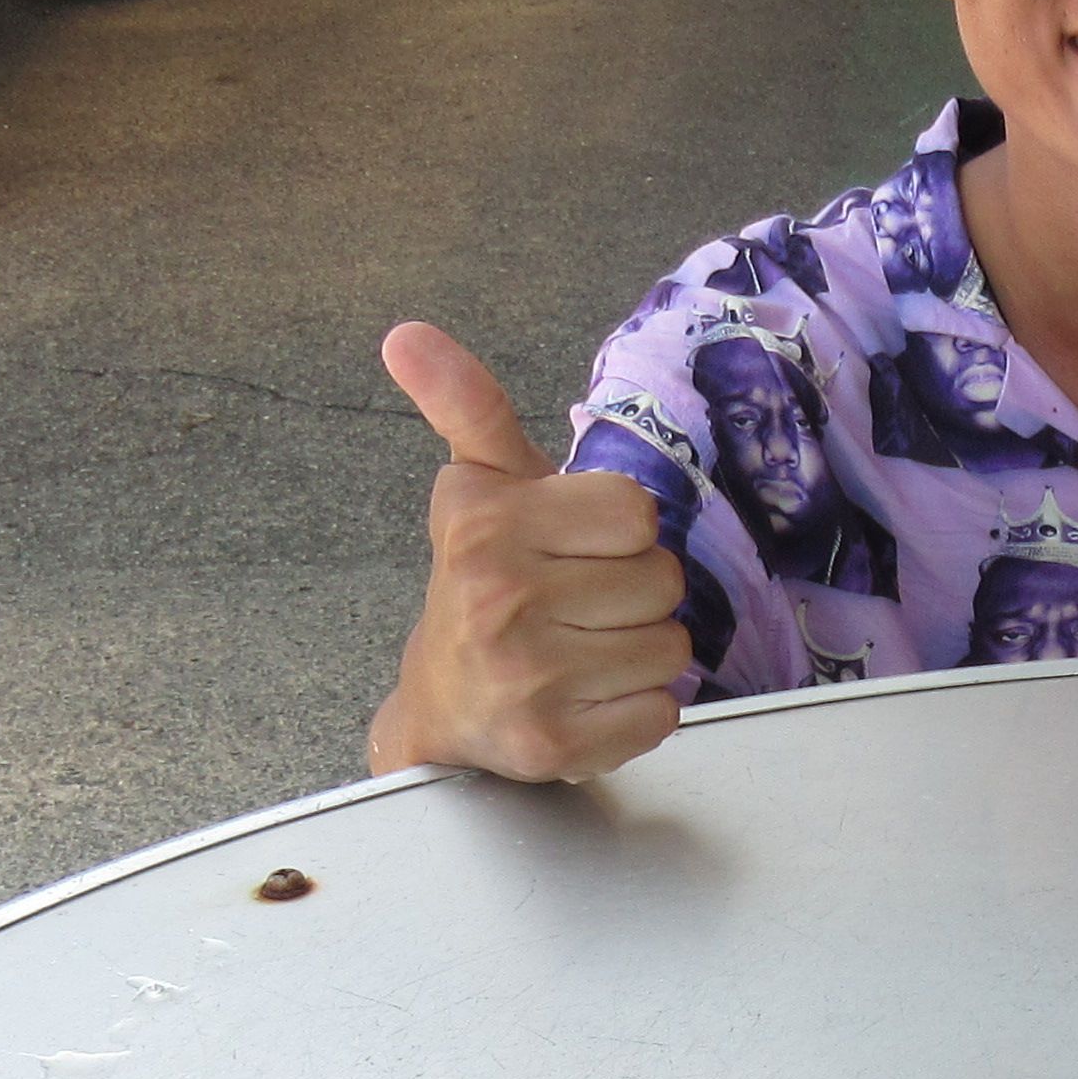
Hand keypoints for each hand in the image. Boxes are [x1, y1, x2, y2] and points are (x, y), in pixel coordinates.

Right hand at [366, 322, 698, 781]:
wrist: (444, 711)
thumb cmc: (482, 589)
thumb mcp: (479, 490)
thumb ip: (466, 407)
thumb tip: (407, 334)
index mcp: (485, 523)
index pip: (636, 512)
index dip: (620, 534)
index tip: (575, 549)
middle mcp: (500, 597)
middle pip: (663, 580)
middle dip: (634, 595)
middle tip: (580, 608)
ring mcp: (529, 677)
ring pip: (670, 649)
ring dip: (642, 654)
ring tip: (586, 653)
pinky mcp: (556, 744)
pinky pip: (661, 713)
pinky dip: (639, 711)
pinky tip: (591, 699)